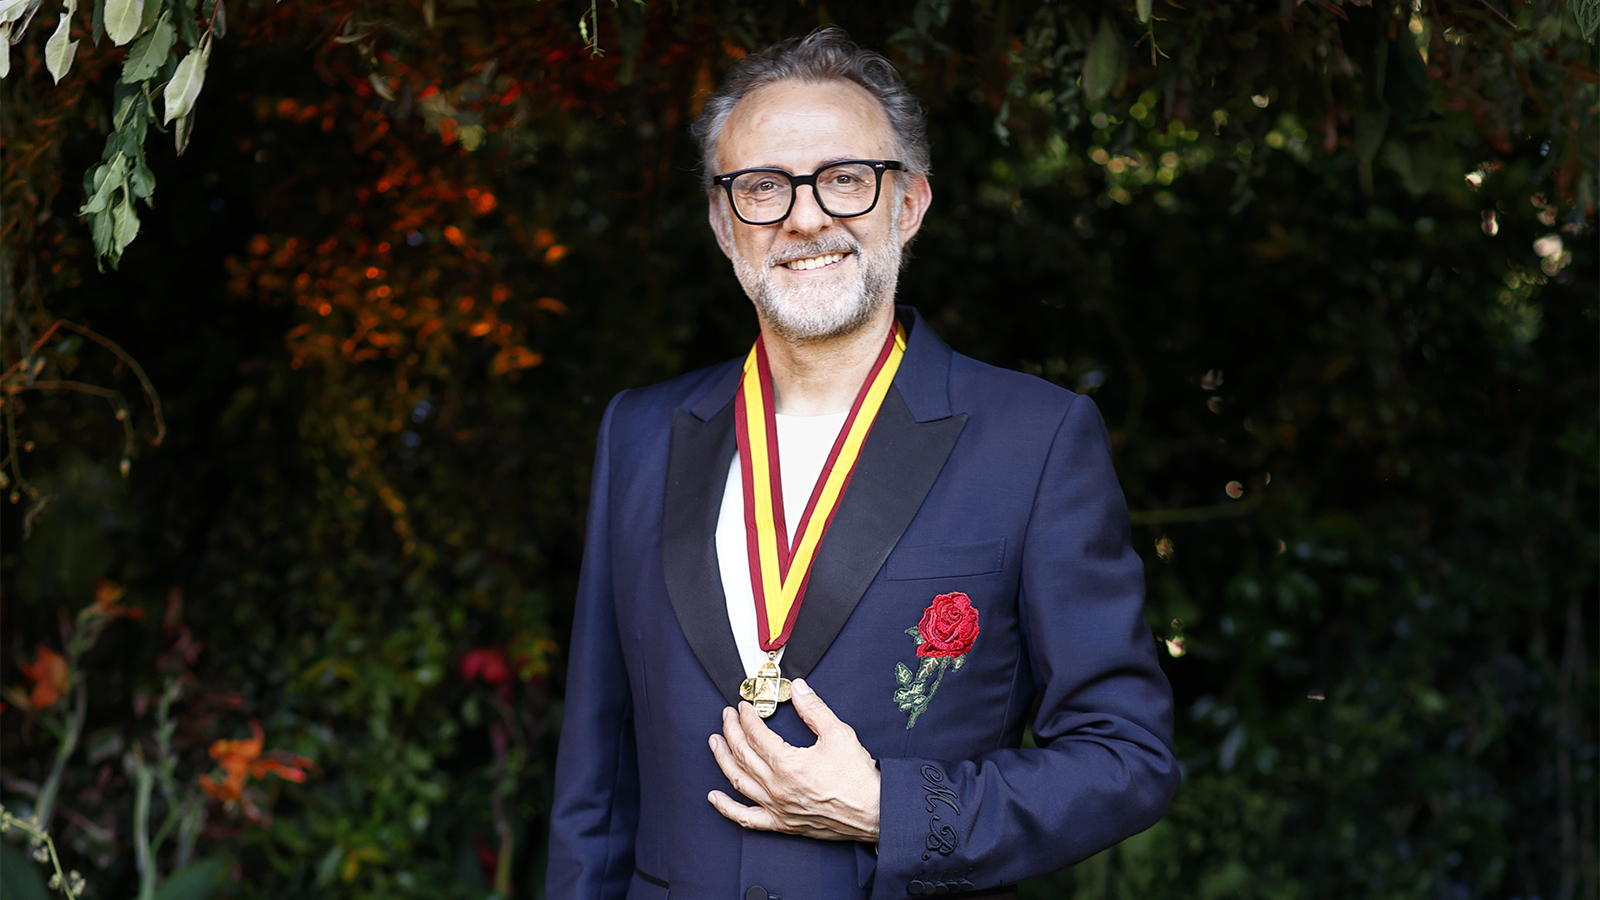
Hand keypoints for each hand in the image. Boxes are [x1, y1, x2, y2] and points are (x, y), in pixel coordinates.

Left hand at [707, 678, 881, 841]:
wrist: (874, 812)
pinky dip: (727, 808)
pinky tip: (715, 798)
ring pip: (739, 781)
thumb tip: (798, 688)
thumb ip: (814, 709)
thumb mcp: (838, 734)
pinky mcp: (783, 823)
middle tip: (727, 716)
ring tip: (715, 743)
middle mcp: (777, 787)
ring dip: (723, 760)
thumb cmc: (858, 778)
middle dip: (731, 731)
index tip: (744, 707)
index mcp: (787, 764)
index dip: (747, 717)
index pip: (756, 735)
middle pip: (743, 754)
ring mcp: (777, 807)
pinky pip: (747, 818)